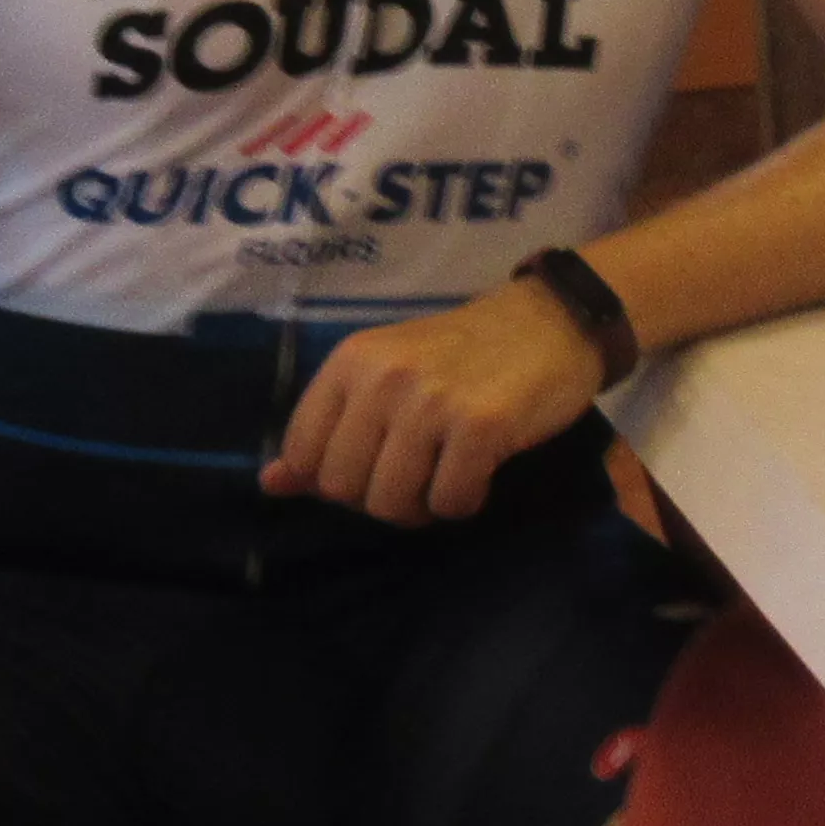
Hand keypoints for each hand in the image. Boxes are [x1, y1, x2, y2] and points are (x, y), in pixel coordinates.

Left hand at [264, 278, 611, 522]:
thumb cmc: (465, 351)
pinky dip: (464, 502)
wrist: (553, 319)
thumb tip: (271, 484)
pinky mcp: (481, 425)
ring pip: (391, 503)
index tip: (374, 464)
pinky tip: (480, 472)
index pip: (303, 453)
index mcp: (351, 361)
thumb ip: (329, 426)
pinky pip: (450, 502)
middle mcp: (383, 378)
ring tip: (446, 476)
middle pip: (344, 488)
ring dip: (421, 506)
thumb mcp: (387, 372)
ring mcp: (431, 401)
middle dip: (379, 496)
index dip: (334, 477)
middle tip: (417, 474)